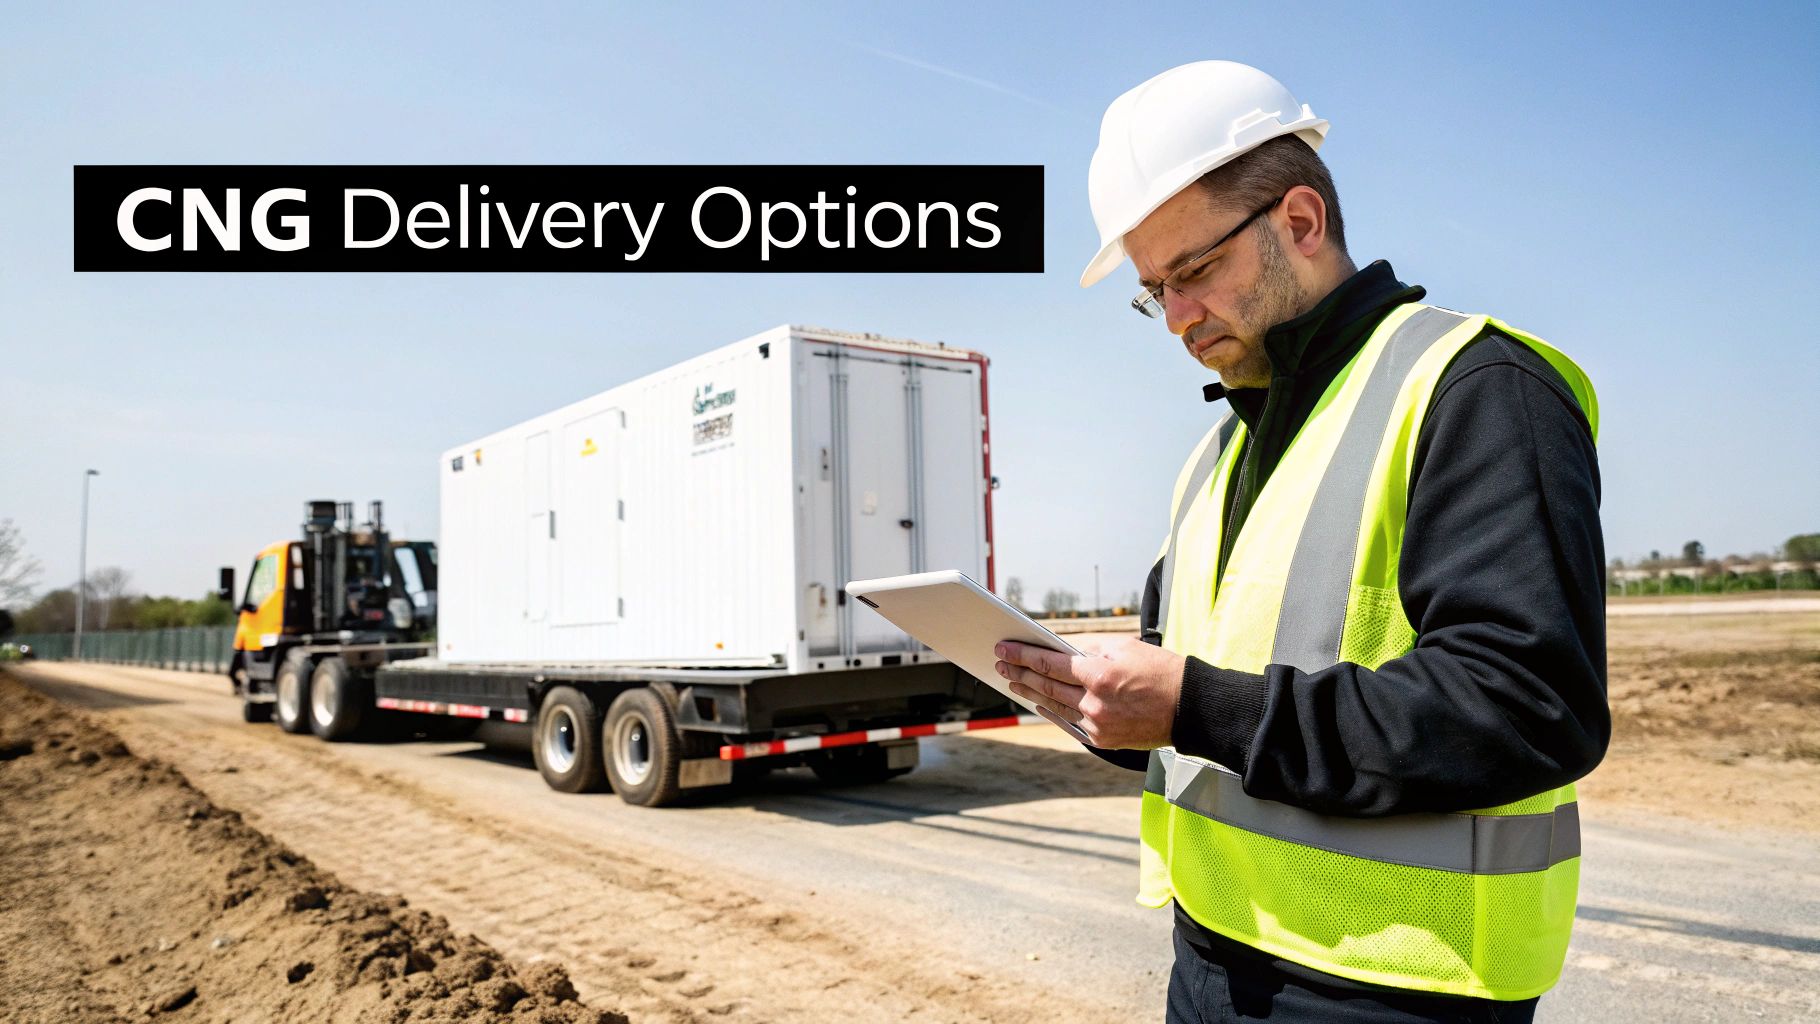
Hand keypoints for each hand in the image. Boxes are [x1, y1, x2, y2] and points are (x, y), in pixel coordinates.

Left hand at [995, 636, 1184, 748]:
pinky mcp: (1104, 740)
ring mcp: (1098, 725)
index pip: (1050, 663)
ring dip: (1031, 693)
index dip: (1022, 655)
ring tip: (1014, 682)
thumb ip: (1089, 647)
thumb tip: (1061, 649)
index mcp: (1100, 675)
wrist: (1190, 709)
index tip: (1003, 648)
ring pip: (1055, 706)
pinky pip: (1070, 723)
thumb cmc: (1161, 672)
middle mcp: (1095, 703)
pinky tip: (1039, 703)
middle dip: (1020, 673)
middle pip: (1046, 686)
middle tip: (1000, 664)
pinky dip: (1053, 711)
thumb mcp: (1125, 647)